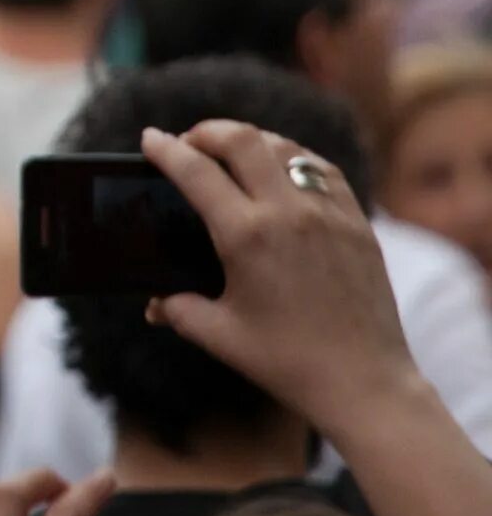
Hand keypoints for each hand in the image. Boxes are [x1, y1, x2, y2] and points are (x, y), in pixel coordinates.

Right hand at [141, 122, 418, 438]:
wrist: (365, 383)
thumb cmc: (289, 363)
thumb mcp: (219, 335)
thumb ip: (178, 310)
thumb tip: (154, 303)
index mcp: (246, 236)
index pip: (195, 171)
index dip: (165, 149)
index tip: (150, 139)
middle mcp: (288, 214)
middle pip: (241, 140)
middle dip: (207, 131)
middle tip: (189, 141)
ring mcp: (328, 214)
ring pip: (284, 148)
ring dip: (250, 140)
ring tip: (232, 152)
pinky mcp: (357, 224)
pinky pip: (322, 171)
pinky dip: (294, 159)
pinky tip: (283, 170)